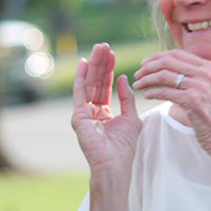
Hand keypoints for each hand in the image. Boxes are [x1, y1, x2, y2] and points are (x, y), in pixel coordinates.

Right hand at [71, 43, 142, 173]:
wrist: (115, 164)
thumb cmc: (124, 147)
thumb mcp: (131, 118)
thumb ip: (126, 98)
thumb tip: (123, 78)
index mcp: (103, 112)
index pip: (105, 86)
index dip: (109, 70)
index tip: (112, 54)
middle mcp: (91, 110)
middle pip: (96, 82)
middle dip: (101, 64)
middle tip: (104, 46)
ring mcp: (83, 113)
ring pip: (88, 83)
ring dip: (93, 65)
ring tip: (98, 49)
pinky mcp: (78, 115)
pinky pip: (79, 92)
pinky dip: (81, 77)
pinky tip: (84, 63)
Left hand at [132, 49, 210, 157]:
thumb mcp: (209, 88)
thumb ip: (193, 75)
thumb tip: (168, 66)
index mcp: (210, 67)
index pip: (177, 54)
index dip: (156, 57)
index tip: (144, 63)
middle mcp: (206, 73)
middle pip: (167, 62)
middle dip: (148, 67)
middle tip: (137, 74)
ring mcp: (200, 86)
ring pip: (163, 75)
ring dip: (146, 80)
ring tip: (137, 85)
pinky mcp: (193, 101)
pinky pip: (164, 92)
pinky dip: (151, 92)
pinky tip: (146, 96)